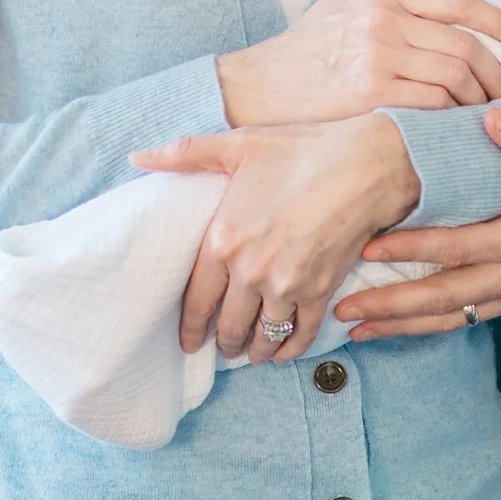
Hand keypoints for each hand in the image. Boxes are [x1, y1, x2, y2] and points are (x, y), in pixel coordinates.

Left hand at [132, 114, 420, 365]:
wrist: (362, 165)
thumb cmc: (299, 151)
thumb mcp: (237, 145)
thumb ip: (185, 155)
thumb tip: (138, 157)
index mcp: (223, 240)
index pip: (196, 301)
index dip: (190, 329)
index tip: (188, 343)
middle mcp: (250, 271)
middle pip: (228, 326)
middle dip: (223, 343)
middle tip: (221, 348)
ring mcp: (287, 286)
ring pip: (263, 336)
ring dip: (255, 351)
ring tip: (251, 353)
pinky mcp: (321, 292)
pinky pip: (301, 334)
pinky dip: (291, 349)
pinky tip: (285, 353)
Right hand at [213, 0, 500, 125]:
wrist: (259, 85)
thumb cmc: (305, 47)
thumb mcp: (347, 1)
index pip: (458, 1)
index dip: (500, 19)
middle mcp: (384, 20)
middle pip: (465, 42)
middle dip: (497, 70)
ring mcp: (378, 56)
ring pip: (454, 74)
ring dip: (478, 96)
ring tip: (485, 111)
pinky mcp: (372, 92)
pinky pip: (432, 102)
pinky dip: (453, 114)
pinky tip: (458, 124)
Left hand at [336, 107, 500, 337]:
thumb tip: (487, 113)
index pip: (458, 246)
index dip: (411, 248)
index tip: (367, 248)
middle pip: (444, 298)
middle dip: (392, 306)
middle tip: (342, 311)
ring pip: (455, 316)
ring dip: (406, 324)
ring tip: (360, 332)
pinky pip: (475, 318)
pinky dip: (437, 324)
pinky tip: (410, 325)